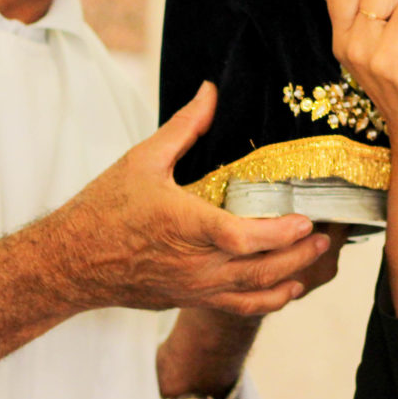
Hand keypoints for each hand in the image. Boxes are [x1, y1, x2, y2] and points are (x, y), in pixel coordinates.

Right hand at [56, 82, 329, 315]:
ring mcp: (193, 288)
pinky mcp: (189, 299)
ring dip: (291, 276)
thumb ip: (184, 127)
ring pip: (254, 292)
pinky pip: (238, 308)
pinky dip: (268, 301)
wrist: (70, 264)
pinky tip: (288, 289)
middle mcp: (194, 264)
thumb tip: (211, 90)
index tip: (306, 219)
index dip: (279, 233)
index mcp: (184, 226)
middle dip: (300, 253)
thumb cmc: (104, 209)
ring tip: (317, 254)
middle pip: (260, 268)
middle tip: (328, 232)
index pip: (242, 237)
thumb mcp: (143, 159)